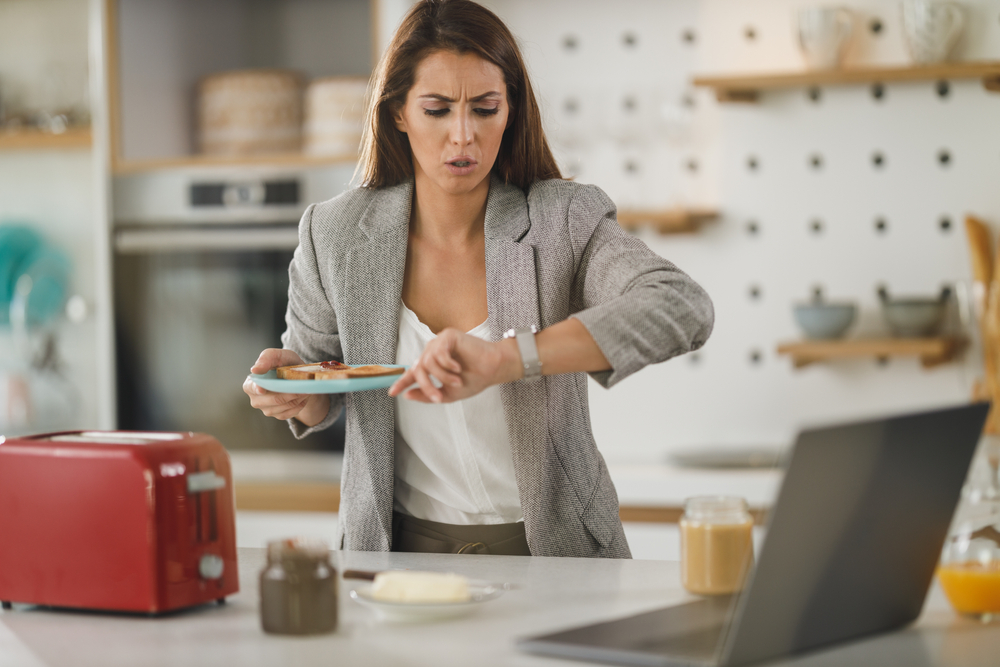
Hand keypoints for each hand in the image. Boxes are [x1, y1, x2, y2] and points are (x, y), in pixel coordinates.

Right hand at [243, 348, 329, 425]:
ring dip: (297, 398)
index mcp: (250, 384)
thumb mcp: (278, 355)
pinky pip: (290, 413)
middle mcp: (255, 399)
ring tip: (305, 388)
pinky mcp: (278, 415)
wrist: (298, 375)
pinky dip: (299, 404)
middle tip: (302, 386)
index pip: (251, 388)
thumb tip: (254, 369)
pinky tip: (303, 396)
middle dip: (290, 393)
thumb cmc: (284, 363)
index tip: (262, 389)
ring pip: (284, 407)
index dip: (257, 389)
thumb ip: (266, 358)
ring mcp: (266, 409)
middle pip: (273, 399)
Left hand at [388, 328, 520, 403]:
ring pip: (427, 362)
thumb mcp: (448, 394)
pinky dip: (447, 365)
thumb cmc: (475, 379)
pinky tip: (458, 368)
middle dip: (427, 386)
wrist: (493, 369)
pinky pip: (438, 353)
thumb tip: (407, 395)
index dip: (402, 382)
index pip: (413, 373)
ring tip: (457, 381)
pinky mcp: (448, 335)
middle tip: (439, 398)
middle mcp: (433, 352)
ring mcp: (440, 342)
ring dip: (442, 376)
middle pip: (418, 369)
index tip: (392, 393)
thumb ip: (428, 395)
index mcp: (433, 364)